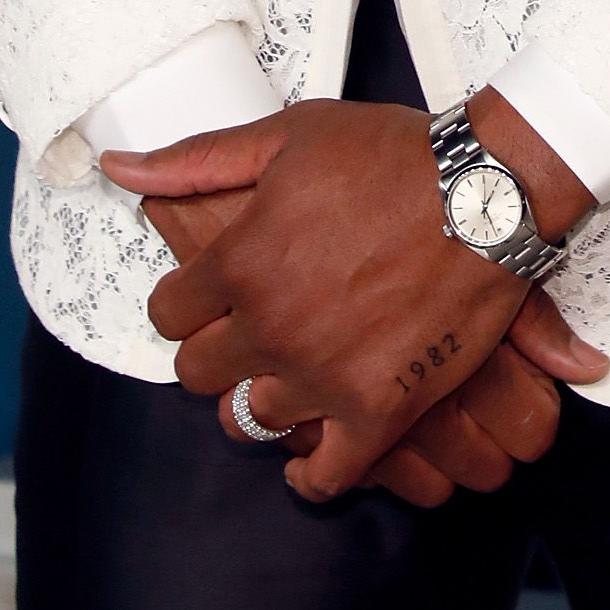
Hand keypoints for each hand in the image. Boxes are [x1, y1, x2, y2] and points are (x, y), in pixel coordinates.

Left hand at [102, 101, 590, 498]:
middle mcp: (271, 325)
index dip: (187, 302)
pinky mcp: (377, 412)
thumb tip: (120, 167)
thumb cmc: (393, 156)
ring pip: (249, 419)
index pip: (169, 312)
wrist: (488, 192)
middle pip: (199, 372)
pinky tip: (308, 458)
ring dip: (261, 397)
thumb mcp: (289, 136)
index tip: (208, 298)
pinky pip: (324, 473)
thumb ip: (197, 160)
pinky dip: (311, 474)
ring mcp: (322, 375)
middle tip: (248, 332)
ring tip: (285, 375)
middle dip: (216, 350)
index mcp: (242, 259)